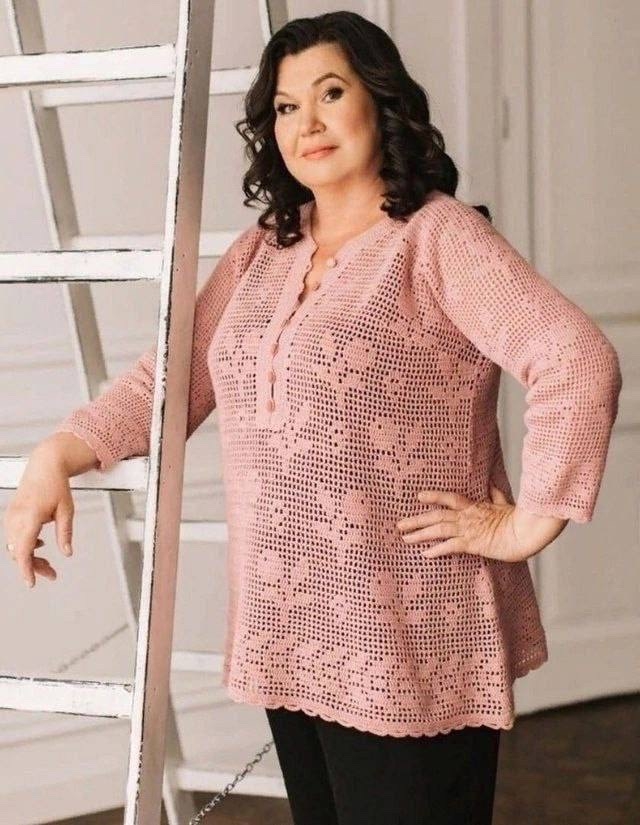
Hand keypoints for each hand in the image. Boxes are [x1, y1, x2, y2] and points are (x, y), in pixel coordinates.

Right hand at [3, 447, 75, 587]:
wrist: (45, 465)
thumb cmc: (56, 484)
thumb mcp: (67, 510)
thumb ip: (65, 533)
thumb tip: (67, 552)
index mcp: (30, 517)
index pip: (24, 550)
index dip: (26, 569)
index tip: (32, 582)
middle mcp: (17, 517)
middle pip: (19, 552)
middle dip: (33, 566)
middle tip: (51, 574)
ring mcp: (12, 515)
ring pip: (15, 546)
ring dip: (29, 556)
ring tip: (47, 563)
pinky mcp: (12, 514)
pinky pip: (13, 536)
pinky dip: (24, 545)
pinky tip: (38, 545)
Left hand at [396, 484, 558, 562]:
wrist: (528, 532)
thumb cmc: (519, 521)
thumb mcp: (505, 505)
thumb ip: (496, 495)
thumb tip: (492, 485)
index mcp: (475, 507)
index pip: (450, 498)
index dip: (434, 496)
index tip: (419, 497)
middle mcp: (468, 517)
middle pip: (436, 515)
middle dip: (416, 520)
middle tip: (399, 525)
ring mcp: (469, 530)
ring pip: (439, 529)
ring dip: (420, 533)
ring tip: (405, 538)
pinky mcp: (474, 544)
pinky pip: (450, 546)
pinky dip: (437, 550)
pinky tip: (425, 553)